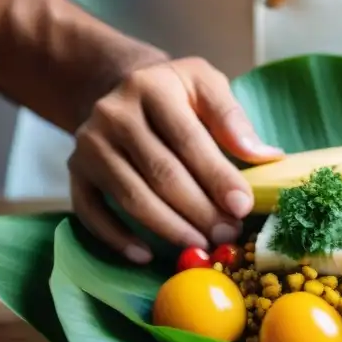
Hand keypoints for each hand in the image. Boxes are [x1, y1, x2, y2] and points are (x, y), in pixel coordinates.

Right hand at [69, 57, 282, 262]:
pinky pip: (92, 212)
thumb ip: (232, 119)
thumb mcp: (205, 85)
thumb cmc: (174, 94)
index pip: (188, 139)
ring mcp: (90, 144)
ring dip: (168, 229)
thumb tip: (265, 157)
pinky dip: (117, 238)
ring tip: (200, 246)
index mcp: (151, 86)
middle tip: (226, 235)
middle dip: (199, 210)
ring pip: (131, 197)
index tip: (242, 207)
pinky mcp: (75, 170)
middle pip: (161, 173)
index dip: (217, 177)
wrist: (117, 86)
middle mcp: (113, 113)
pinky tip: (145, 256)